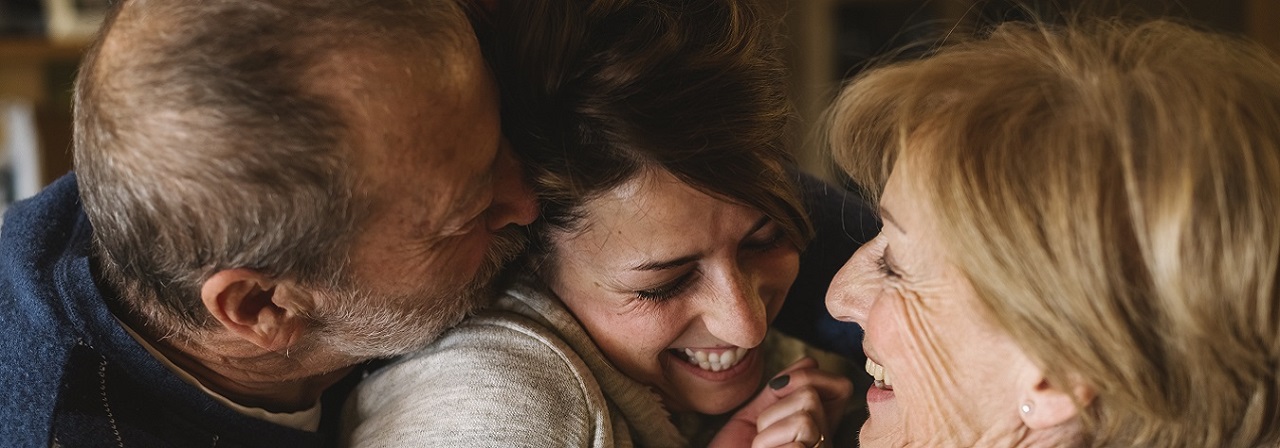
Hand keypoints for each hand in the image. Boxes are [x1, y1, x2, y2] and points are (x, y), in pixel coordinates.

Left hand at [708, 357, 852, 447]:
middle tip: (762, 433)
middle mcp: (826, 441)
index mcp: (818, 427)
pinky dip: (767, 447)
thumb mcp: (755, 418)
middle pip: (813, 395)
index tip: (774, 393)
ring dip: (768, 430)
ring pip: (807, 414)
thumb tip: (810, 360)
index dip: (810, 378)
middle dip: (776, 407)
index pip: (841, 387)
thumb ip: (780, 390)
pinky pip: (797, 439)